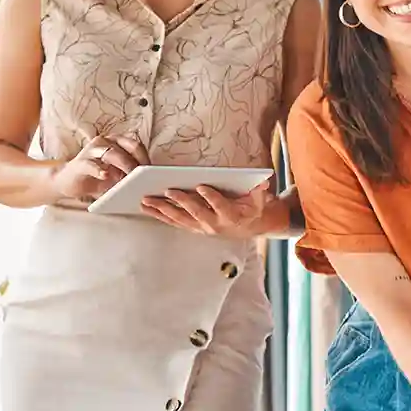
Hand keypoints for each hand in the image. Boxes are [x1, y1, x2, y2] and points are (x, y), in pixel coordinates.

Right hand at [49, 134, 144, 202]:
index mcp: (118, 142)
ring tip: (130, 179)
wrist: (70, 183)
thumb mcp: (118, 177)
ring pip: (112, 153)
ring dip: (124, 165)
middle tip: (145, 177)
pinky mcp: (80, 162)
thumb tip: (149, 183)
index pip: (138, 146)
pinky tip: (106, 175)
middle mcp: (106, 141)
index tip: (155, 174)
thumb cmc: (98, 179)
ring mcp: (92, 150)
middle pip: (130, 146)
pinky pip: (91, 164)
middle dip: (139, 161)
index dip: (147, 158)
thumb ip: (131, 176)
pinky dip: (99, 170)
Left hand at [141, 181, 272, 237]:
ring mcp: (202, 228)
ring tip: (147, 200)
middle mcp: (216, 225)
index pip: (222, 206)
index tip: (202, 186)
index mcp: (233, 216)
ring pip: (181, 219)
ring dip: (163, 210)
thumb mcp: (261, 199)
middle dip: (182, 202)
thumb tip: (263, 182)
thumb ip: (260, 191)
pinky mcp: (194, 228)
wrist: (251, 227)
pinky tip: (147, 208)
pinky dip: (160, 215)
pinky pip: (175, 222)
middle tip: (168, 191)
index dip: (212, 198)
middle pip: (196, 213)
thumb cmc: (253, 208)